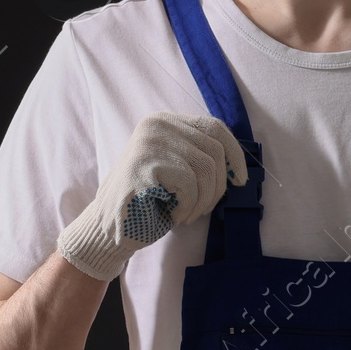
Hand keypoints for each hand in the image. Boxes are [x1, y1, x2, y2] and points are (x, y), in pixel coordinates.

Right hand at [56, 112, 247, 280]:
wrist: (109, 227)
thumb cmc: (148, 202)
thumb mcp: (177, 169)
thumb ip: (199, 157)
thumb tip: (238, 165)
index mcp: (164, 122)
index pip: (214, 127)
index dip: (235, 154)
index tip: (241, 180)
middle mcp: (157, 124)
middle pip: (214, 150)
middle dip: (217, 186)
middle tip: (203, 209)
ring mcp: (149, 142)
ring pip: (206, 169)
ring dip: (203, 200)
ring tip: (187, 213)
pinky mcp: (145, 163)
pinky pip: (189, 184)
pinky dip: (187, 206)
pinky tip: (172, 213)